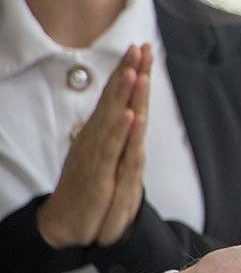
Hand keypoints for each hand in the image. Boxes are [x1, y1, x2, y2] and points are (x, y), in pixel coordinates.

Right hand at [37, 43, 151, 247]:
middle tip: (139, 47)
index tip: (141, 49)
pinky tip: (132, 114)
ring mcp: (97, 156)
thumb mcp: (113, 162)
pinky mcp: (99, 176)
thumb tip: (131, 112)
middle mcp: (98, 139)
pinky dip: (123, 132)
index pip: (118, 98)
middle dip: (129, 73)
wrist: (67, 225)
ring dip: (125, 95)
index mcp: (104, 134)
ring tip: (136, 71)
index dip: (129, 73)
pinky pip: (112, 150)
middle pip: (116, 101)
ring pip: (114, 120)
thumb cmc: (92, 191)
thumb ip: (123, 138)